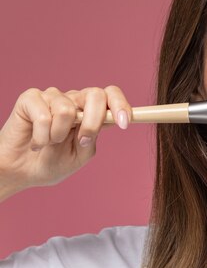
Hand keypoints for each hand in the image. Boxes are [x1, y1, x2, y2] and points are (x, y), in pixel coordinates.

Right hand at [0, 86, 130, 201]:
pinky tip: (36, 142)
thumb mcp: (81, 154)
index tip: (125, 123)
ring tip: (49, 144)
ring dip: (59, 135)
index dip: (121, 105)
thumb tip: (108, 120)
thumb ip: (94, 135)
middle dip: (93, 121)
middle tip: (82, 141)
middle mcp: (73, 101)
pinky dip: (42, 136)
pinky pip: (44, 115)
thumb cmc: (51, 163)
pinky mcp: (31, 98)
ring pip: (67, 109)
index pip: (110, 96)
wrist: (20, 173)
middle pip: (95, 94)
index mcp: (89, 112)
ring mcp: (52, 97)